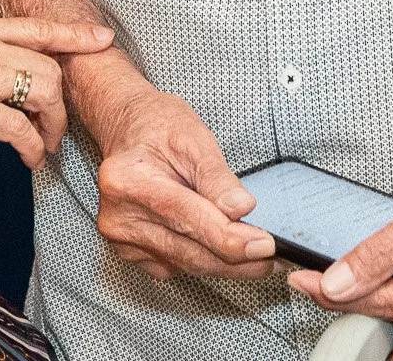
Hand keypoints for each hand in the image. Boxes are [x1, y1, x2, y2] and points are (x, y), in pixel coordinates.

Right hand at [0, 15, 114, 168]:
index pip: (38, 27)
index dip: (74, 34)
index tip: (102, 38)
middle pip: (50, 67)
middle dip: (63, 101)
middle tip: (57, 126)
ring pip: (42, 94)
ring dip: (52, 126)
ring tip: (46, 145)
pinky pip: (16, 128)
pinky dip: (30, 147)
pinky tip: (28, 158)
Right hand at [77, 52, 279, 280]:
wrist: (128, 130)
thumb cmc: (158, 127)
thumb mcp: (193, 137)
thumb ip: (217, 177)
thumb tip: (241, 210)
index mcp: (128, 182)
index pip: (187, 219)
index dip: (230, 238)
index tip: (267, 244)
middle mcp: (119, 216)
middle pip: (189, 252)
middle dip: (237, 259)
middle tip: (274, 255)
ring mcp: (122, 239)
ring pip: (187, 265)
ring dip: (227, 264)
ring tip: (259, 254)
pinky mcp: (131, 253)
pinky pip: (178, 266)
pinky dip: (206, 261)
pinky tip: (225, 248)